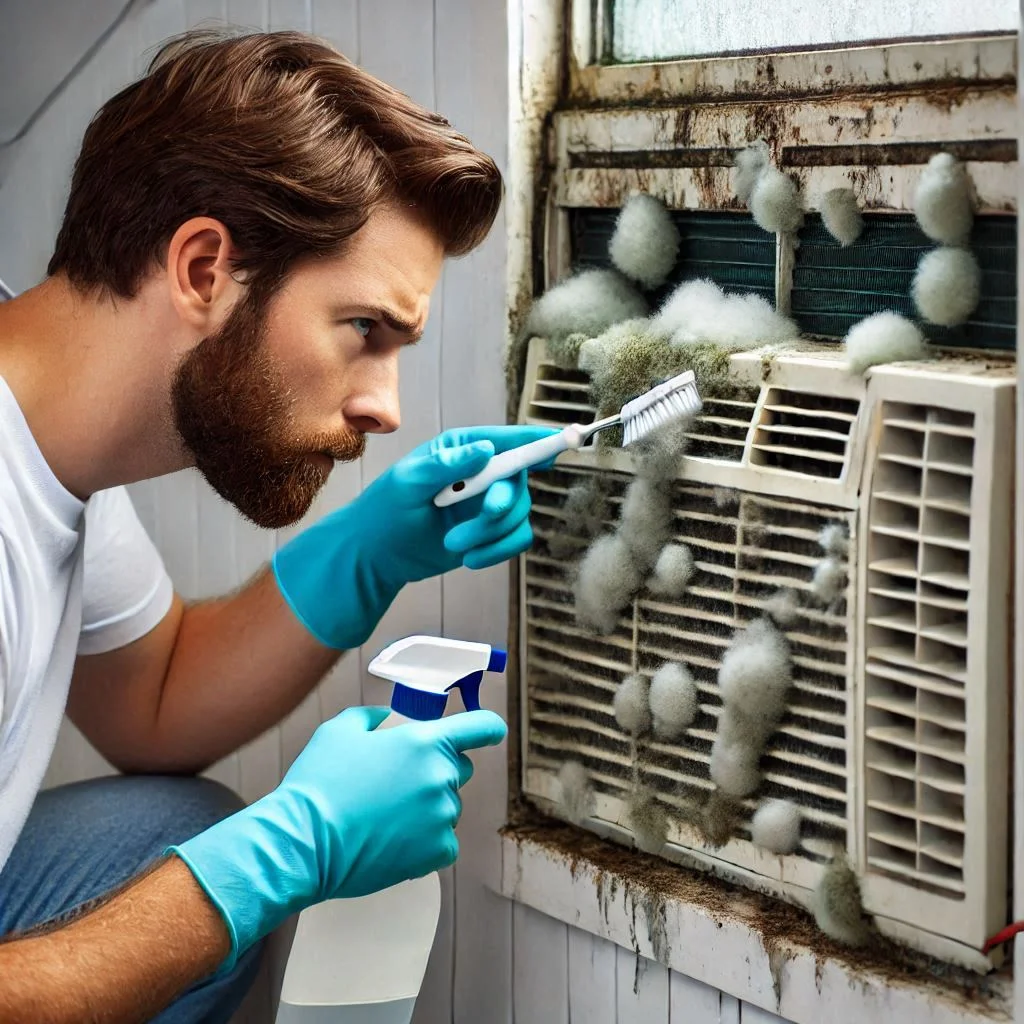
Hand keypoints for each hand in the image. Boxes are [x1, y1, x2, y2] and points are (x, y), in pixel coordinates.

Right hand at [170, 705, 506, 969]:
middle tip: (399, 783)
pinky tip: (393, 840)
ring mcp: (441, 817)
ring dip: (427, 809)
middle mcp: (440, 778)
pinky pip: (444, 842)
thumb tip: (386, 721)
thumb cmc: (319, 783)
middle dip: (438, 770)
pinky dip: (425, 841)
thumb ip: (373, 717)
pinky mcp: (436, 852)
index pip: (481, 727)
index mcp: (424, 742)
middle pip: (459, 769)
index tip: (491, 732)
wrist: (303, 842)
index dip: (488, 727)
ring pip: (447, 807)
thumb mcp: (340, 730)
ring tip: (384, 817)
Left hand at [272, 425, 557, 648]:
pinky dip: (496, 551)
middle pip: (520, 481)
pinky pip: (517, 539)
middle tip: (484, 513)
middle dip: (503, 502)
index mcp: (462, 448)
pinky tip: (468, 558)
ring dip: (489, 534)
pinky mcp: (491, 533)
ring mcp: (488, 504)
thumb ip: (447, 465)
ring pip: (520, 515)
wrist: (377, 556)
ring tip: (454, 544)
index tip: (562, 439)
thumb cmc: (384, 511)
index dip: (537, 440)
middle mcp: (482, 472)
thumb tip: (484, 450)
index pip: (508, 440)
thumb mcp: (408, 482)